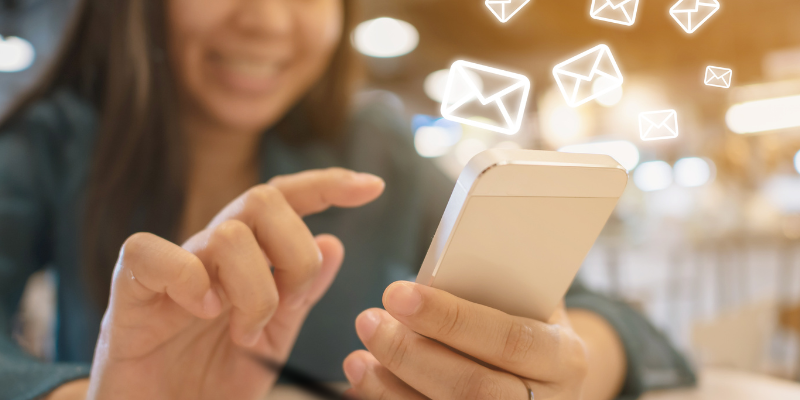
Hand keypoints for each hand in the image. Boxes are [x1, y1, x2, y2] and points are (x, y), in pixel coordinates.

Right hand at [87, 168, 384, 399]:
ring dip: (253, 290)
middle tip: (290, 305)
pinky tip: (203, 311)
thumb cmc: (210, 379)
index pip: (285, 200)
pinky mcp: (130, 291)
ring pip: (227, 233)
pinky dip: (188, 280)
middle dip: (295, 253)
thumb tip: (334, 243)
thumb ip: (301, 295)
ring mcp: (171, 267)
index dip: (327, 185)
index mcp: (246, 258)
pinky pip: (151, 253)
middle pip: (263, 200)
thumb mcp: (273, 340)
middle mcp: (210, 251)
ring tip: (246, 334)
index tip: (373, 187)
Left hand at [343, 282, 588, 399]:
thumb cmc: (528, 326)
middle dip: (410, 354)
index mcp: (562, 357)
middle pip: (472, 388)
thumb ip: (497, 284)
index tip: (399, 294)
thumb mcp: (529, 302)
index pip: (510, 339)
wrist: (546, 381)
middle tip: (369, 321)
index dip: (450, 318)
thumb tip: (440, 258)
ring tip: (359, 355)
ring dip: (391, 386)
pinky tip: (368, 380)